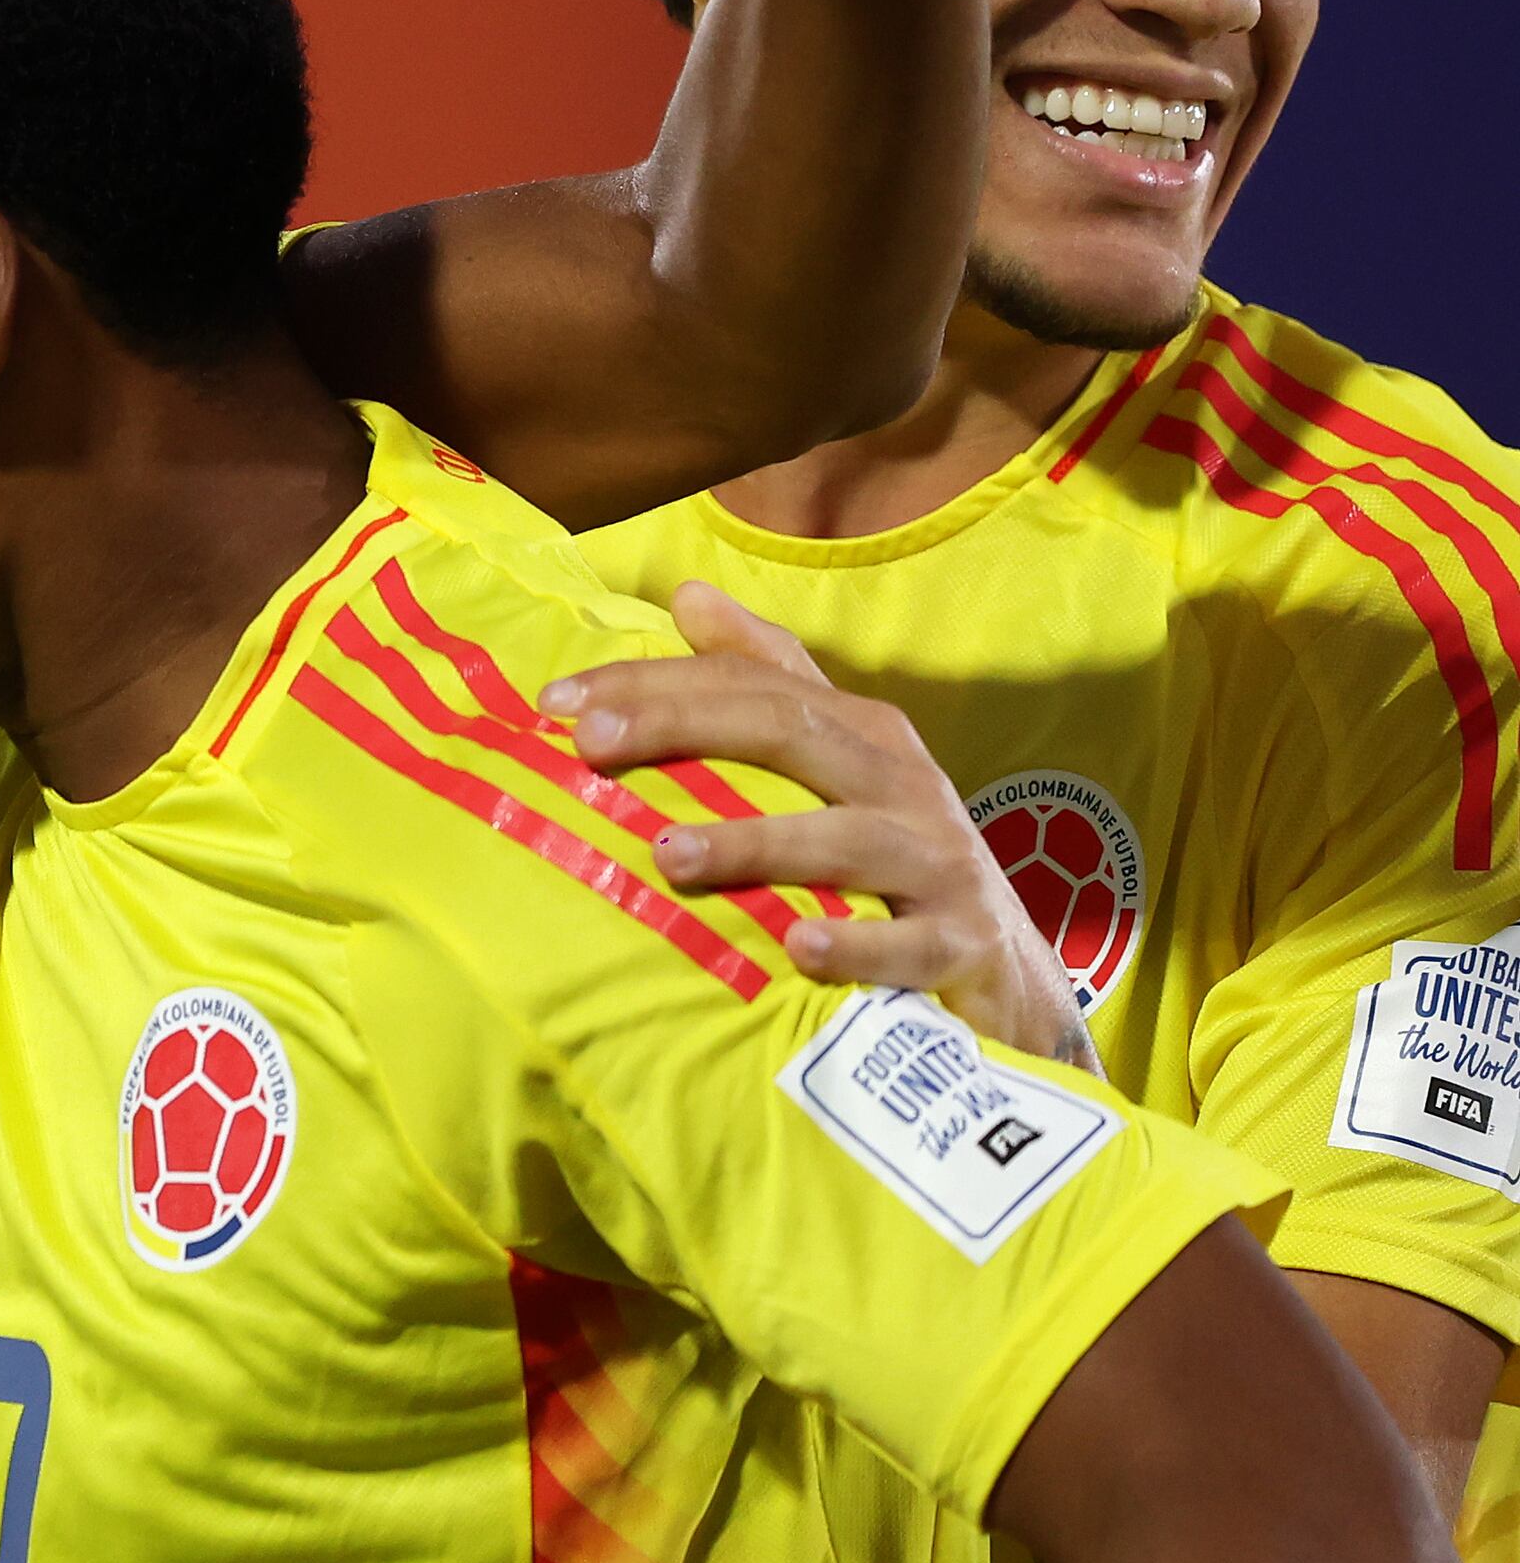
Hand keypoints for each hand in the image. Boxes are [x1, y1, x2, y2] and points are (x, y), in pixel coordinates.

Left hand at [542, 580, 1093, 1067]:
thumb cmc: (894, 851)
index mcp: (861, 732)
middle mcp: (901, 782)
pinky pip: (910, 945)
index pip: (751, 683)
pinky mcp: (963, 943)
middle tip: (589, 745)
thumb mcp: (839, 757)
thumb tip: (688, 594)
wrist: (1004, 969)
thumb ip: (767, 677)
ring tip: (668, 854)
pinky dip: (858, 945)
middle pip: (792, 731)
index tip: (556, 701)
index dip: (656, 683)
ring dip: (756, 843)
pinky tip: (799, 951)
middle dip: (687, 727)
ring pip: (848, 838)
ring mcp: (938, 862)